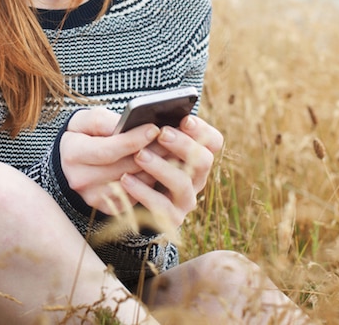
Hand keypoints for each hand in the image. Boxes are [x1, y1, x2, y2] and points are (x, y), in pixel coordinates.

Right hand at [59, 107, 160, 214]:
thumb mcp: (86, 120)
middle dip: (152, 152)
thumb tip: (131, 126)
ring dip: (156, 168)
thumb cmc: (83, 134)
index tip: (154, 129)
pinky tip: (160, 167)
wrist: (72, 159)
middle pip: (125, 168)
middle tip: (172, 138)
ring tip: (170, 150)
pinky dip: (150, 182)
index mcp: (73, 154)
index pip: (108, 150)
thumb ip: (105, 121)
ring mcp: (94, 197)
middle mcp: (81, 180)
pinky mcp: (107, 207)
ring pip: (135, 183)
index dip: (134, 140)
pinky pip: (137, 196)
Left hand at [120, 114, 223, 229]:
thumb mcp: (148, 143)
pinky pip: (160, 206)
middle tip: (161, 134)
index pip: (214, 141)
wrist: (125, 198)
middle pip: (204, 160)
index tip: (185, 119)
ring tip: (139, 155)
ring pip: (182, 183)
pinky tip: (126, 179)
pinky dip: (142, 191)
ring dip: (161, 167)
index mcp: (197, 155)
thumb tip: (150, 119)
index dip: (202, 130)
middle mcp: (197, 177)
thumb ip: (155, 132)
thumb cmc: (139, 159)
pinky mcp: (171, 218)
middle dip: (183, 145)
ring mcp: (186, 199)